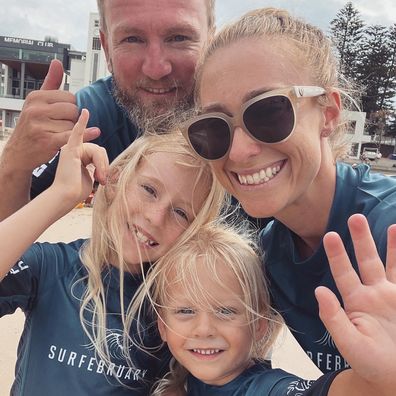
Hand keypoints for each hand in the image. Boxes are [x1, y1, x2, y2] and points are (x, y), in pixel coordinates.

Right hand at [2, 59, 99, 171]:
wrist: (18, 154)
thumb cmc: (31, 127)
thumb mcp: (37, 103)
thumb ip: (51, 83)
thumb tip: (57, 62)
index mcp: (36, 97)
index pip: (69, 97)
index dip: (72, 107)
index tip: (65, 115)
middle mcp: (36, 109)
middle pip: (74, 110)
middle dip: (74, 119)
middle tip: (64, 127)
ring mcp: (41, 125)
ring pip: (74, 124)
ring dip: (73, 131)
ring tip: (61, 135)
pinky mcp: (48, 140)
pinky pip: (72, 135)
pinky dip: (85, 134)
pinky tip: (95, 132)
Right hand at [52, 109, 107, 204]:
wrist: (65, 196)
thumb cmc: (75, 191)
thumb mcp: (91, 177)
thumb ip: (98, 167)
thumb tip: (108, 167)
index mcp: (79, 156)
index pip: (98, 153)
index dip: (103, 163)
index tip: (104, 179)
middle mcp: (74, 150)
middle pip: (100, 150)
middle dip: (104, 166)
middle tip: (102, 181)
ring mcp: (71, 148)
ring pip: (98, 150)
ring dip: (102, 165)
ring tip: (99, 179)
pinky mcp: (70, 149)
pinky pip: (77, 132)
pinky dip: (82, 122)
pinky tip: (84, 112)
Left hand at [316, 214, 395, 388]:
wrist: (393, 376)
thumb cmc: (369, 363)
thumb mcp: (349, 343)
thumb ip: (333, 318)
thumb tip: (318, 291)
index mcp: (355, 302)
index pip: (343, 273)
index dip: (337, 255)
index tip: (330, 236)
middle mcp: (373, 294)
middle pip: (366, 261)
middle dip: (361, 240)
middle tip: (355, 217)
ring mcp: (392, 296)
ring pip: (391, 264)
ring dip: (390, 245)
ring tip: (390, 225)